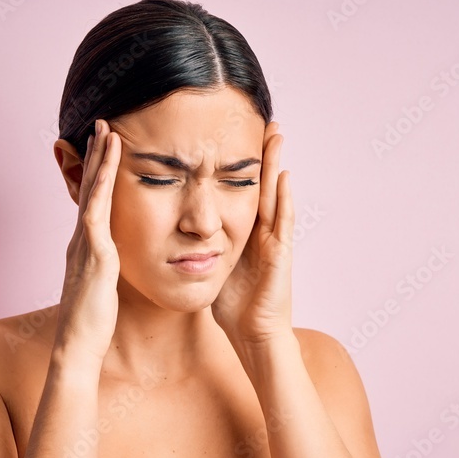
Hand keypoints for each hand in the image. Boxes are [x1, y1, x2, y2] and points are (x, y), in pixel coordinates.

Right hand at [53, 119, 122, 362]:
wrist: (77, 346)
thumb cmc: (91, 325)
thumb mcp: (102, 291)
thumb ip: (106, 273)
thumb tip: (113, 266)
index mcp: (84, 248)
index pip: (92, 203)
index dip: (96, 175)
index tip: (102, 149)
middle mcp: (80, 240)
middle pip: (88, 189)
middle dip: (94, 156)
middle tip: (100, 125)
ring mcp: (85, 244)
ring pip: (92, 192)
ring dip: (99, 160)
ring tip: (106, 130)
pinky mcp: (94, 253)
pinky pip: (98, 210)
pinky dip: (103, 184)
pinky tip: (108, 163)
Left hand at [211, 121, 293, 344]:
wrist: (254, 335)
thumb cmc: (234, 307)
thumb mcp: (212, 268)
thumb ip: (199, 249)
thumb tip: (174, 237)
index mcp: (244, 234)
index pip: (242, 191)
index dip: (239, 165)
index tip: (236, 137)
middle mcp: (261, 233)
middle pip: (260, 184)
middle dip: (263, 154)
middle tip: (265, 122)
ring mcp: (273, 241)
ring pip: (274, 195)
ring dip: (276, 165)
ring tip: (277, 135)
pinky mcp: (280, 255)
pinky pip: (282, 222)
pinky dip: (284, 199)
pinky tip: (284, 176)